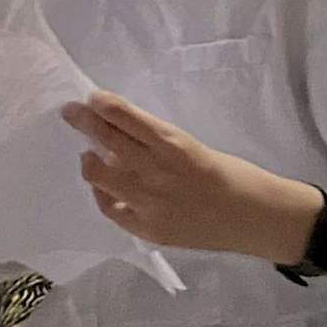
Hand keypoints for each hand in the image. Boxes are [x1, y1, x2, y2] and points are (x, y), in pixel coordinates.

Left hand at [63, 90, 315, 259]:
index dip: (101, 104)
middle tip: (71, 112)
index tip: (91, 98)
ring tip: (93, 157)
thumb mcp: (193, 147)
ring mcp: (149, 202)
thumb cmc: (230, 175)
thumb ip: (156, 144)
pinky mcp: (148, 228)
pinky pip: (110, 208)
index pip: (124, 117)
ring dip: (90, 160)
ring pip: (98, 175)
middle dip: (83, 121)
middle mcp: (156, 171)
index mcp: (174, 144)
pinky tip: (109, 189)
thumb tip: (117, 137)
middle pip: (104, 139)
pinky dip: (104, 194)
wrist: (254, 218)